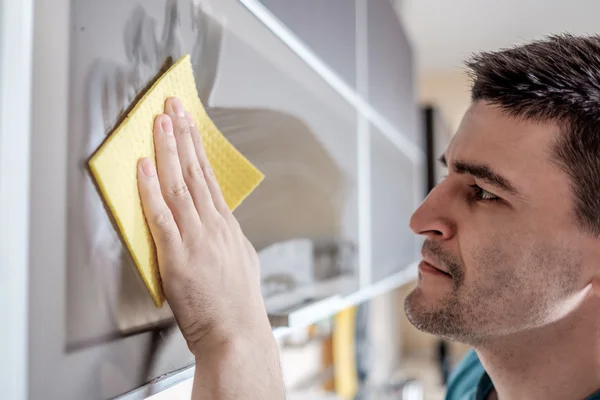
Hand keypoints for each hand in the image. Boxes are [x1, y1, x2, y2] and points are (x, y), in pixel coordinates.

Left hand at [136, 97, 270, 354]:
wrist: (238, 332)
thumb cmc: (238, 304)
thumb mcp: (241, 261)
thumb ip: (227, 238)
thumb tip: (220, 222)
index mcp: (227, 226)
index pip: (210, 177)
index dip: (197, 147)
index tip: (190, 124)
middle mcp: (214, 225)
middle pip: (196, 172)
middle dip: (183, 135)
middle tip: (174, 106)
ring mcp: (197, 238)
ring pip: (180, 185)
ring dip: (169, 150)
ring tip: (161, 122)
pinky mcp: (179, 256)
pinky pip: (161, 216)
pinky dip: (151, 189)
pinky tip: (144, 168)